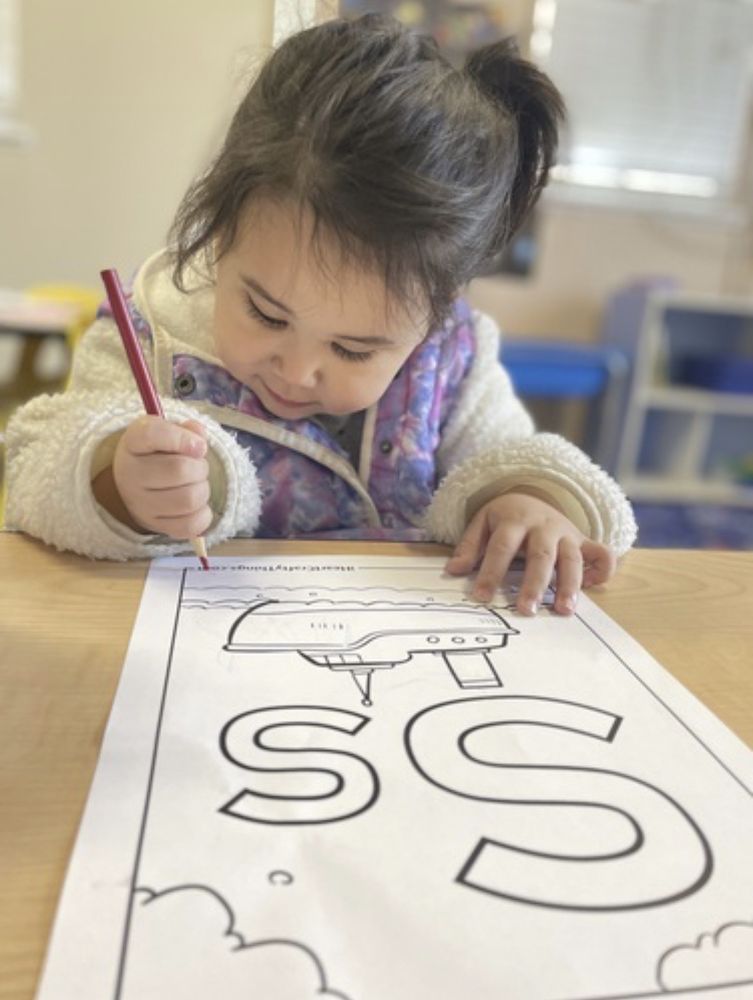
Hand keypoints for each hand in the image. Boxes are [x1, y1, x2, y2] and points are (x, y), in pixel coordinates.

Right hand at [111, 416, 211, 538]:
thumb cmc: (157, 454)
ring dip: (203, 490)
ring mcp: (141, 504)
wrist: (135, 484)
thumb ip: (187, 430)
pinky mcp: (155, 526)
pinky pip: (190, 525)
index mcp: (133, 442)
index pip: (151, 434)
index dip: (182, 438)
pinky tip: (196, 505)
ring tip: (195, 485)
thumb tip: (199, 437)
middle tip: (197, 467)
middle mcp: (131, 474)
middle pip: (179, 470)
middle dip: (200, 467)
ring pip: (189, 499)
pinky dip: (203, 514)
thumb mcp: (167, 433)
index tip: (199, 445)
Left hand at [444, 491, 615, 614]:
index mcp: (515, 519)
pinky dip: (603, 570)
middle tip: (526, 610)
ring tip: (564, 611)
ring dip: (570, 585)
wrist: (533, 495)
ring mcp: (567, 533)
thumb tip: (453, 570)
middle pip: (541, 555)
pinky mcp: (583, 541)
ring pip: (572, 558)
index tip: (481, 596)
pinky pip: (602, 554)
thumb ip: (469, 546)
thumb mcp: (482, 523)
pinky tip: (592, 587)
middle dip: (534, 584)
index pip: (502, 547)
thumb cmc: (505, 517)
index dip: (491, 571)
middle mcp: (544, 525)